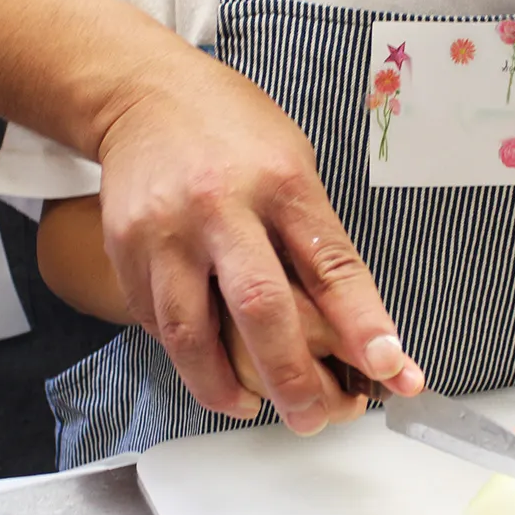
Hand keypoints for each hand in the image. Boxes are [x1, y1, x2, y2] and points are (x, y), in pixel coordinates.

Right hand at [96, 27, 423, 433]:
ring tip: (253, 405)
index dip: (363, 323)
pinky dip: (188, 358)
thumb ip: (320, 242)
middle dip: (292, 378)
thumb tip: (360, 327)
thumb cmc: (233, 130)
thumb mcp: (295, 165)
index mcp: (280, 179)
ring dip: (225, 388)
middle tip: (315, 418)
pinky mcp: (123, 252)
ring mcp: (164, 231)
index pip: (329, 263)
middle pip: (259, 308)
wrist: (144, 95)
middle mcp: (220, 206)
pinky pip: (157, 325)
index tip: (391, 370)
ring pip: (192, 335)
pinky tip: (208, 365)